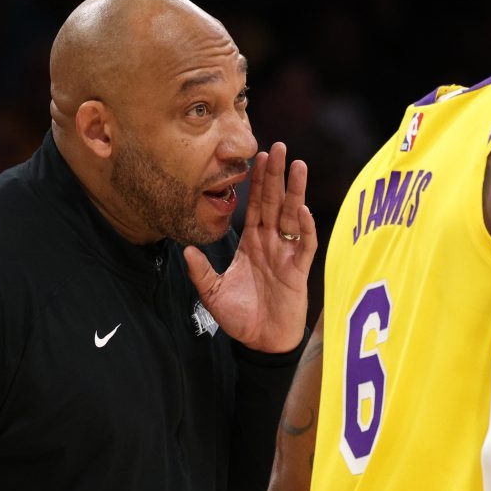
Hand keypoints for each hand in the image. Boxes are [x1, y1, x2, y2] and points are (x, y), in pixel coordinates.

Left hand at [184, 142, 316, 352]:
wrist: (260, 343)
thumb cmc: (241, 318)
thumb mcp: (213, 293)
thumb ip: (201, 271)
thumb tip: (184, 250)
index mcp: (251, 243)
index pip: (255, 206)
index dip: (257, 182)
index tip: (257, 157)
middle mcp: (270, 243)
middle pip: (275, 202)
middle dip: (277, 175)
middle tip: (278, 147)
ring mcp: (286, 254)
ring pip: (293, 216)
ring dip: (296, 191)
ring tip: (298, 165)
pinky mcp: (298, 270)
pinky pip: (304, 244)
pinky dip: (306, 228)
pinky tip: (304, 210)